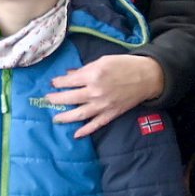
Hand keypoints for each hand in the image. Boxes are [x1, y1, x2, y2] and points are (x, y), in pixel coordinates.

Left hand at [46, 54, 165, 137]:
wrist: (147, 76)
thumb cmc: (124, 65)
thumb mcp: (102, 61)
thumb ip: (84, 69)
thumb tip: (69, 75)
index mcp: (92, 76)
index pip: (68, 82)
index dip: (58, 82)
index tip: (53, 83)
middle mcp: (95, 92)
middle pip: (69, 98)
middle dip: (56, 99)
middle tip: (47, 100)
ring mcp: (103, 105)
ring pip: (79, 114)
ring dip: (65, 117)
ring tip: (55, 118)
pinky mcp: (111, 114)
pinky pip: (96, 124)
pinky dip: (86, 130)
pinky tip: (76, 134)